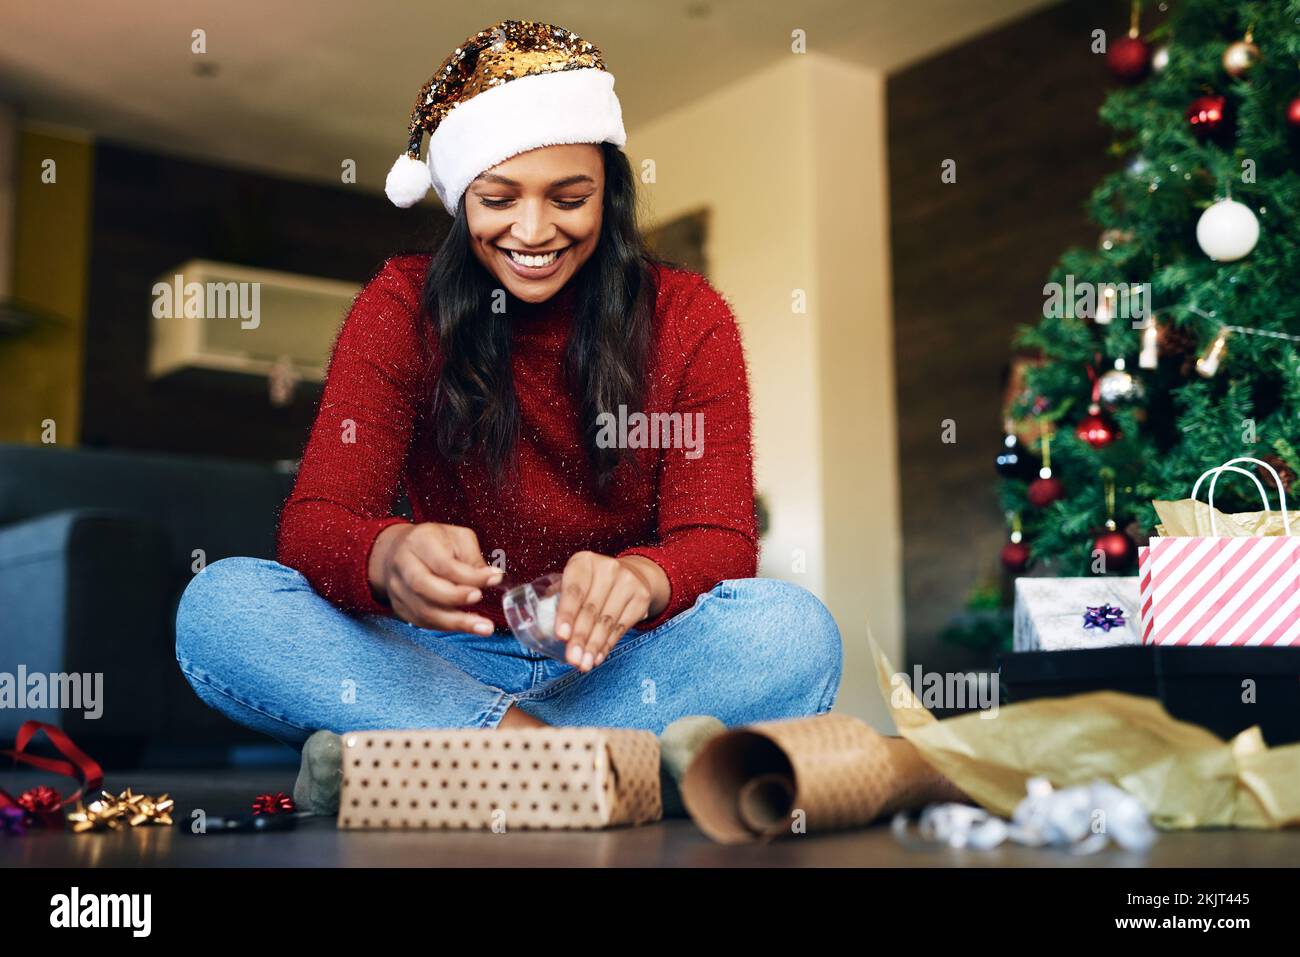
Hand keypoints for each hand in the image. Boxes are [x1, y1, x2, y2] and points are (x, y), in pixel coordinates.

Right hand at [368, 522, 503, 633]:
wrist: (398, 551)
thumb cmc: (435, 543)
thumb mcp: (458, 539)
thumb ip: (473, 559)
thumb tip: (493, 579)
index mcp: (419, 541)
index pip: (443, 563)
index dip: (470, 575)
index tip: (495, 578)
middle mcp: (403, 565)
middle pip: (424, 586)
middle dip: (455, 597)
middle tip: (480, 598)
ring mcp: (397, 588)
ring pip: (423, 610)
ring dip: (455, 622)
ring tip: (483, 627)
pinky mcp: (399, 607)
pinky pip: (422, 622)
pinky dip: (446, 626)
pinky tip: (466, 626)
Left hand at [554, 552, 668, 671]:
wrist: (632, 574)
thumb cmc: (592, 583)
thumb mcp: (574, 582)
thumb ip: (558, 600)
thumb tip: (540, 631)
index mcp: (584, 562)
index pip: (574, 590)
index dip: (566, 614)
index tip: (561, 636)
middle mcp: (608, 568)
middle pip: (591, 609)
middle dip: (580, 638)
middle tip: (572, 659)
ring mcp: (628, 582)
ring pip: (607, 622)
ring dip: (594, 646)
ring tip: (584, 664)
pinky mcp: (641, 598)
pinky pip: (621, 627)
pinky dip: (607, 645)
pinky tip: (597, 657)